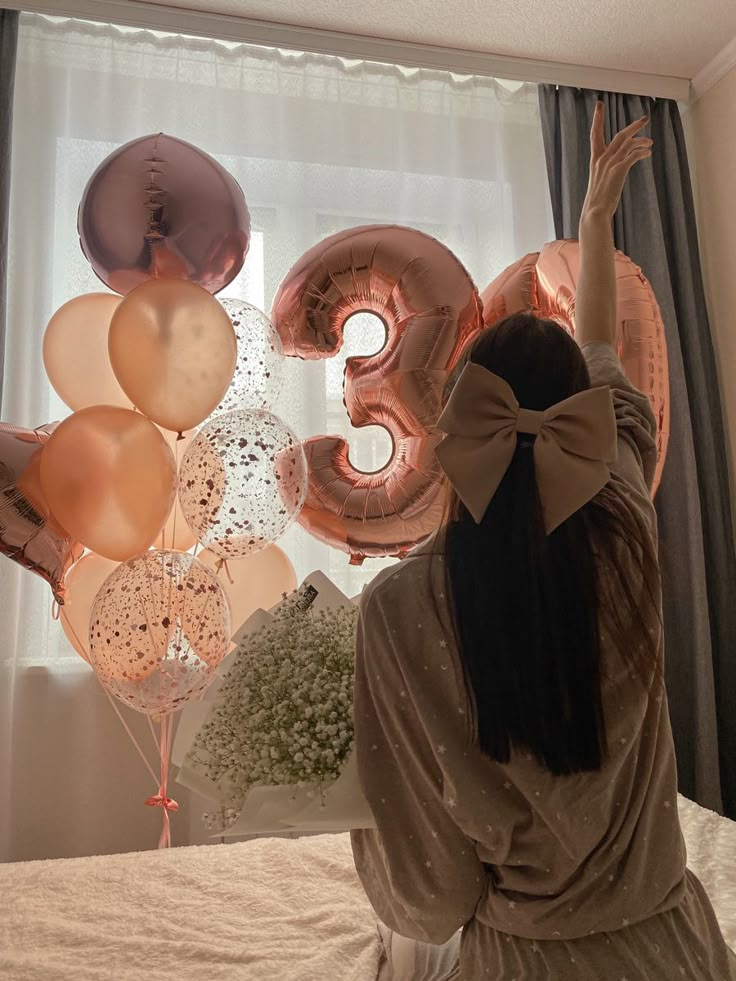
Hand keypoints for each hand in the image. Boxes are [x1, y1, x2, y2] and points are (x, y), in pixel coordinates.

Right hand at [581, 102, 651, 222]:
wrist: (594, 213)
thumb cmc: (597, 203)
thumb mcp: (599, 184)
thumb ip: (606, 173)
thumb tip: (614, 172)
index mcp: (595, 160)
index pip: (595, 134)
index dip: (597, 118)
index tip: (599, 105)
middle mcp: (601, 159)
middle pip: (619, 135)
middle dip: (633, 126)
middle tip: (644, 119)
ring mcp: (609, 164)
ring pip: (628, 143)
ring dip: (641, 140)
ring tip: (651, 141)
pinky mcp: (618, 170)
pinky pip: (633, 155)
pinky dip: (642, 152)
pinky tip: (648, 153)